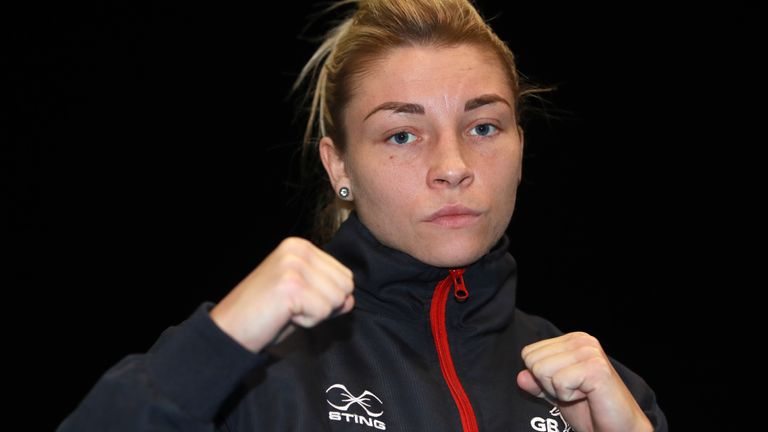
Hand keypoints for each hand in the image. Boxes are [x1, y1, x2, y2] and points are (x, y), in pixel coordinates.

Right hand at [210, 237, 353, 351]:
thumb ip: (329, 293)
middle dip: (324, 306)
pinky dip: (306, 322)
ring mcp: (293, 265)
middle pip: (345, 286)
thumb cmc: (265, 314)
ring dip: (315, 314)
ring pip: (337, 300)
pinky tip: (284, 315)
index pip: (345, 275)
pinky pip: (323, 312)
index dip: (326, 298)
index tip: (296, 300)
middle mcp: (298, 249)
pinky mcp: (290, 285)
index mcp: (301, 246)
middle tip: (292, 307)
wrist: (230, 329)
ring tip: (287, 310)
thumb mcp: (303, 297)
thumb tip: (351, 299)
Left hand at [517, 332, 652, 431]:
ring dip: (558, 391)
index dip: (541, 377)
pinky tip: (587, 396)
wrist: (617, 428)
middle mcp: (582, 340)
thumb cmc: (589, 409)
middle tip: (574, 392)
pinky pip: (559, 382)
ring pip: (542, 370)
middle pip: (533, 361)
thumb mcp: (555, 393)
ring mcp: (590, 352)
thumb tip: (521, 376)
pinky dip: (568, 396)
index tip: (565, 385)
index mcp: (571, 340)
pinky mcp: (596, 368)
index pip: (529, 353)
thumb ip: (537, 382)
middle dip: (548, 384)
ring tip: (581, 393)